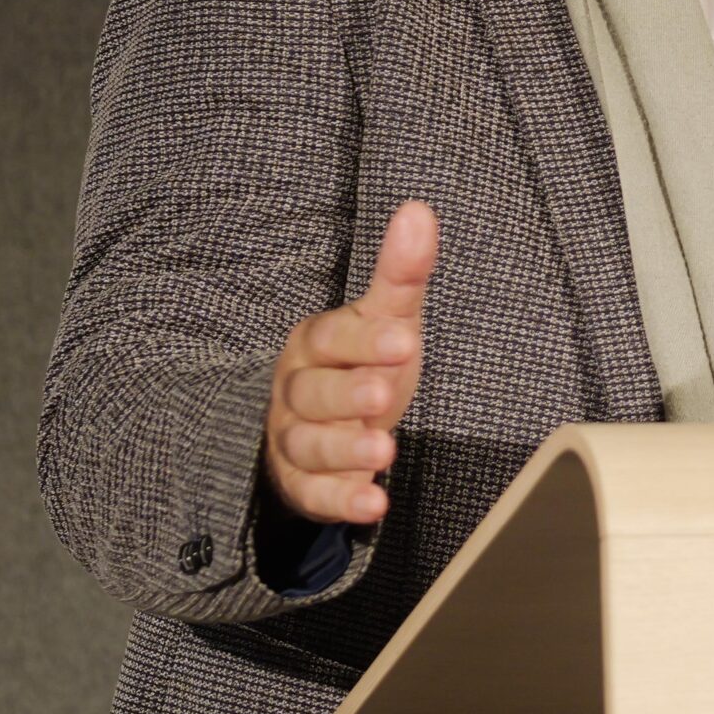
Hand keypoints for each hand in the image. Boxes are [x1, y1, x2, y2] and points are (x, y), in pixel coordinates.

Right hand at [262, 199, 436, 523]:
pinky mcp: (303, 484)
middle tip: (383, 396)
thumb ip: (401, 272)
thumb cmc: (361, 362)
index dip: (367, 341)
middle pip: (314, 393)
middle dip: (348, 395)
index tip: (405, 341)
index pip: (334, 339)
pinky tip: (374, 503)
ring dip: (346, 451)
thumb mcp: (387, 318)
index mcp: (315, 343)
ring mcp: (295, 439)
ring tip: (384, 454)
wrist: (327, 423)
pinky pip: (316, 494)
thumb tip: (419, 209)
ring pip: (310, 446)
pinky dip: (343, 501)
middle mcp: (297, 390)